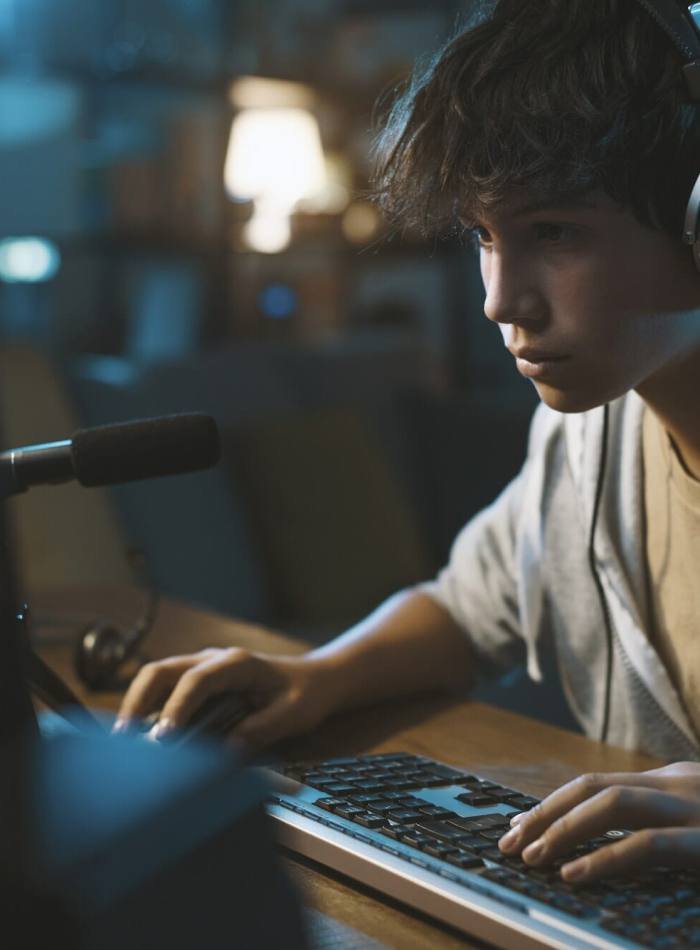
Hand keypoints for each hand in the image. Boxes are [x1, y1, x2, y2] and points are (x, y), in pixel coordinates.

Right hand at [112, 647, 337, 746]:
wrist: (315, 679)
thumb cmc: (306, 694)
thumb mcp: (294, 714)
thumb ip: (262, 729)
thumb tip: (226, 751)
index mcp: (237, 664)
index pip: (196, 680)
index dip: (177, 707)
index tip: (163, 737)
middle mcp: (214, 660)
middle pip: (162, 671)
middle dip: (138, 701)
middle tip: (124, 739)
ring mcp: (203, 668)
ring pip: (157, 678)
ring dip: (138, 706)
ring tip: (124, 744)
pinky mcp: (199, 682)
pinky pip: (165, 690)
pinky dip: (149, 709)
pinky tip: (142, 738)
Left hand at [498, 762, 699, 883]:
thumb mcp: (695, 823)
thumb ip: (656, 824)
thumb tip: (597, 844)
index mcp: (671, 780)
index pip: (597, 784)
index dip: (552, 805)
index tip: (519, 826)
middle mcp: (678, 784)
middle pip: (594, 787)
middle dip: (545, 814)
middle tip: (510, 841)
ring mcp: (693, 808)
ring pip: (613, 803)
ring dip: (564, 828)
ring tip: (532, 855)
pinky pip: (647, 844)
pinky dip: (605, 858)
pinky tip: (574, 873)